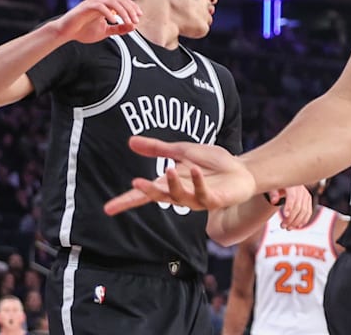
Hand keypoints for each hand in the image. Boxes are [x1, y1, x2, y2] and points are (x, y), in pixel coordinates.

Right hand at [51, 0, 141, 43]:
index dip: (133, 7)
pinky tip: (113, 21)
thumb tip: (132, 26)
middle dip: (131, 10)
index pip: (123, 1)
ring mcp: (93, 2)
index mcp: (106, 5)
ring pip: (113, 2)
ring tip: (128, 22)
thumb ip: (118, 29)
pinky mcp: (86, 6)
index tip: (139, 16)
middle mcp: (100, 1)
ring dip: (123, 12)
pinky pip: (101, 7)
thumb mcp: (105, 31)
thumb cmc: (82, 30)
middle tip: (136, 20)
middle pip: (121, 0)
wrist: (66, 33)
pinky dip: (109, 13)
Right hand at [104, 136, 256, 214]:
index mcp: (171, 185)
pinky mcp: (215, 200)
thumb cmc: (212, 163)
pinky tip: (195, 169)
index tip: (108, 208)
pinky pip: (204, 193)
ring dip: (174, 184)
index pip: (145, 194)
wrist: (241, 169)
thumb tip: (130, 141)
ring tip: (168, 169)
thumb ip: (158, 149)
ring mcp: (198, 199)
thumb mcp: (182, 151)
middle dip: (147, 192)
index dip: (127, 201)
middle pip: (160, 198)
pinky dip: (198, 182)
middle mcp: (182, 195)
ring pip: (181, 197)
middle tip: (135, 183)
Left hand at [271, 185, 313, 229]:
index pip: (292, 197)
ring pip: (304, 211)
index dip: (289, 206)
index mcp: (291, 185)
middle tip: (283, 226)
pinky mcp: (308, 199)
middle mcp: (300, 189)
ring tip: (288, 228)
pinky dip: (304, 220)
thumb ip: (273, 193)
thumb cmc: (277, 185)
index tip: (285, 216)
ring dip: (297, 222)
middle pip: (298, 206)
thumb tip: (273, 201)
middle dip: (291, 218)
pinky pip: (309, 211)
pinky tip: (298, 226)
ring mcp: (306, 194)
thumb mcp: (272, 187)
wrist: (286, 181)